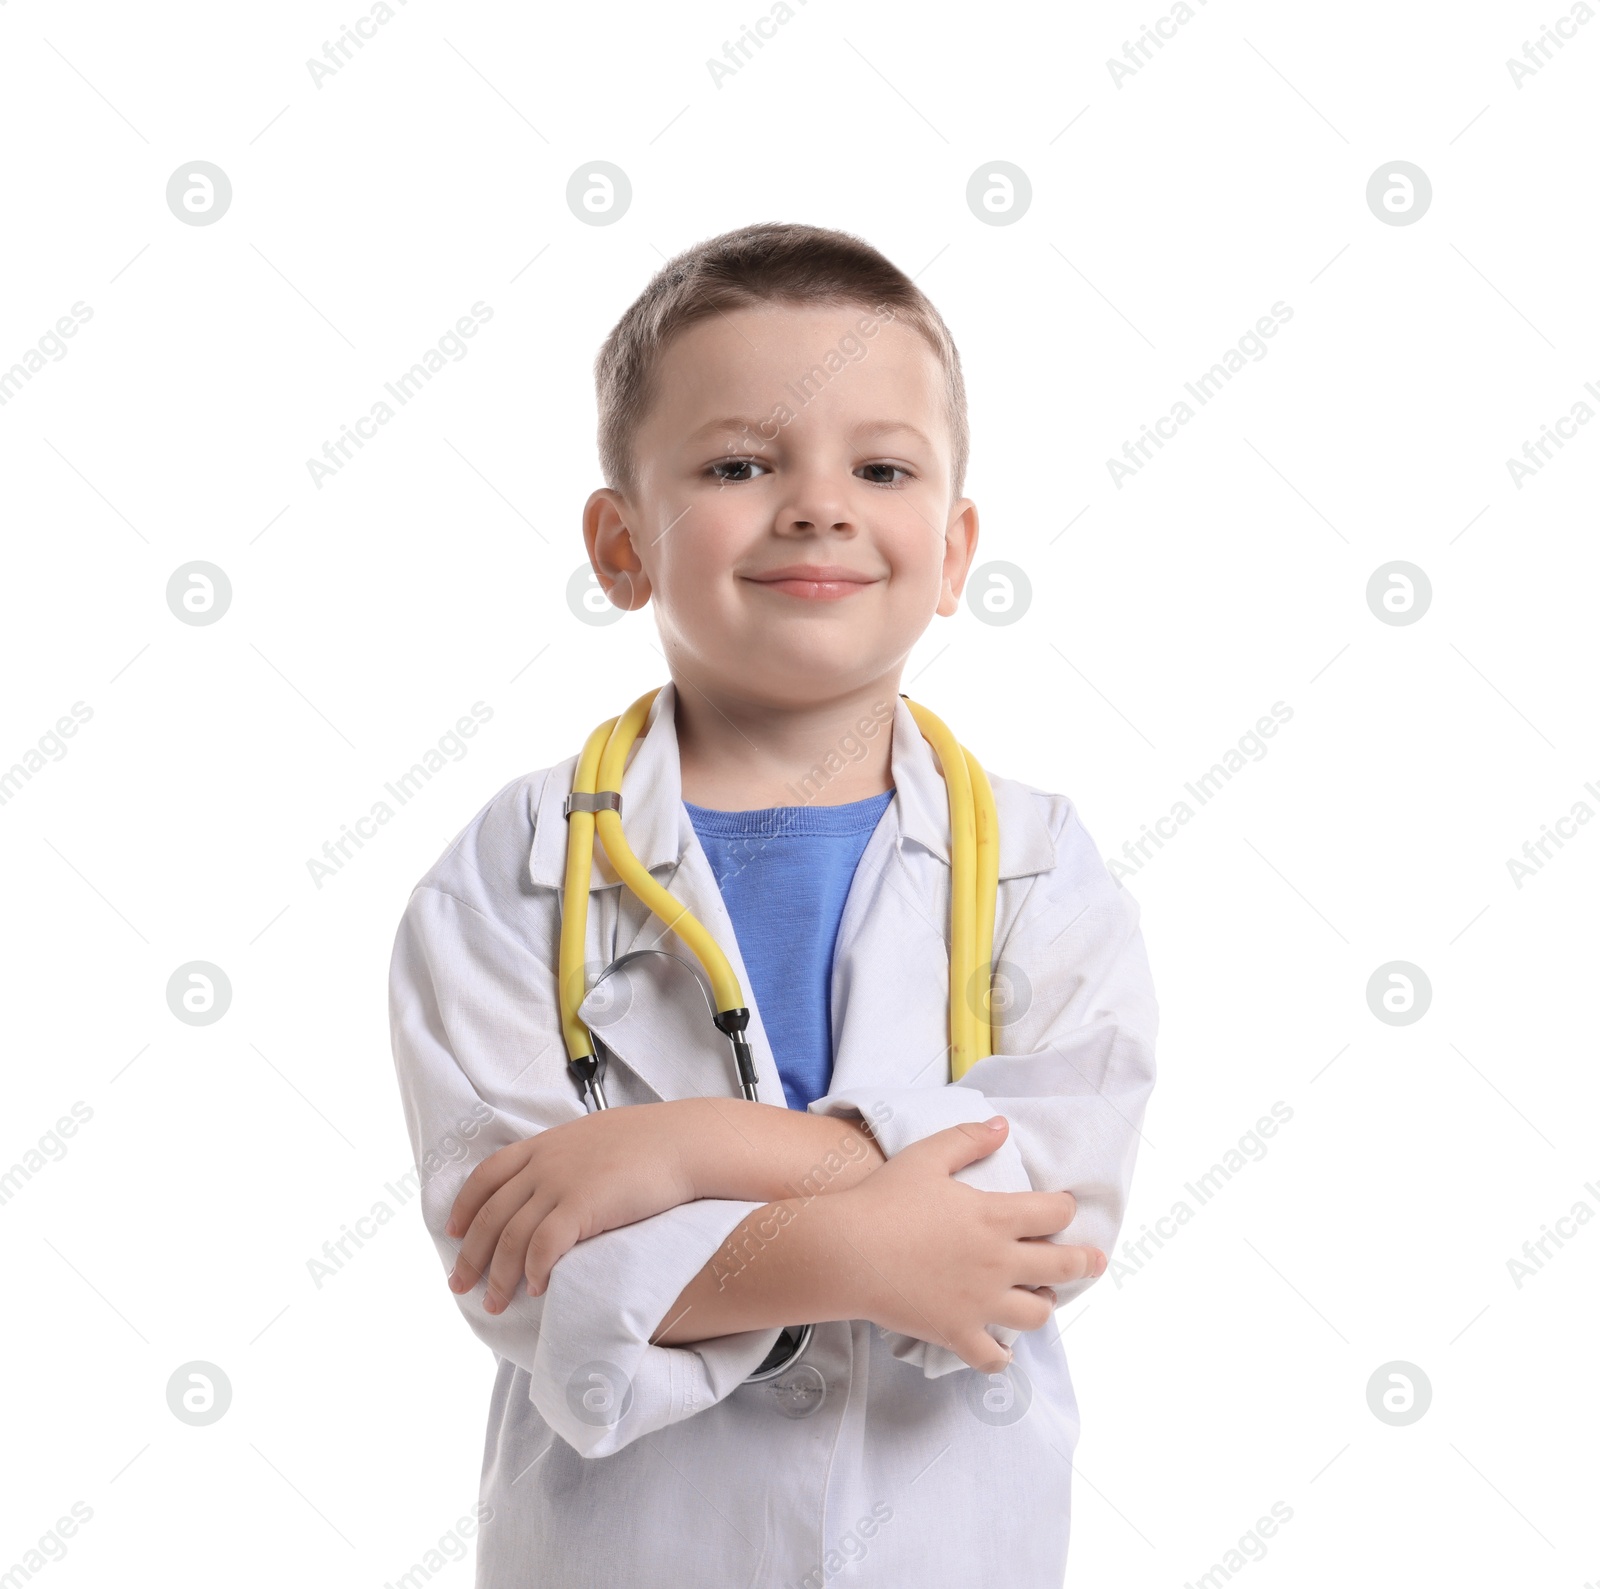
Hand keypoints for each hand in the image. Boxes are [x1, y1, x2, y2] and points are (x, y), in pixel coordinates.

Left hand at [445, 1101, 703, 1312]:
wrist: (683, 1140)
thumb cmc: (650, 1141)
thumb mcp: (595, 1137)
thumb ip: (569, 1157)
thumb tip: (561, 1181)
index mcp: (545, 1144)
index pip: (487, 1175)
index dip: (465, 1206)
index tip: (453, 1231)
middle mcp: (545, 1163)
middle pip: (492, 1214)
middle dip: (471, 1254)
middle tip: (459, 1286)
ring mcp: (562, 1184)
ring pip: (512, 1237)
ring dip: (499, 1275)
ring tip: (496, 1303)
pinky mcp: (583, 1206)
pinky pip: (544, 1247)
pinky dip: (534, 1271)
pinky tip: (537, 1289)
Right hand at [834, 1115, 1103, 1371]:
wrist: (848, 1250)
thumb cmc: (885, 1198)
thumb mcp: (927, 1156)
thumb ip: (969, 1140)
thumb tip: (1002, 1127)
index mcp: (995, 1216)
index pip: (1054, 1212)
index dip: (1066, 1208)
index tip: (1065, 1207)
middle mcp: (999, 1262)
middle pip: (1062, 1266)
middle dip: (1084, 1262)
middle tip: (1095, 1261)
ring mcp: (980, 1302)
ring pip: (1036, 1314)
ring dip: (1045, 1304)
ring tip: (1043, 1297)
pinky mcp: (957, 1332)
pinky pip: (993, 1357)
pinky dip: (1002, 1356)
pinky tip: (1002, 1349)